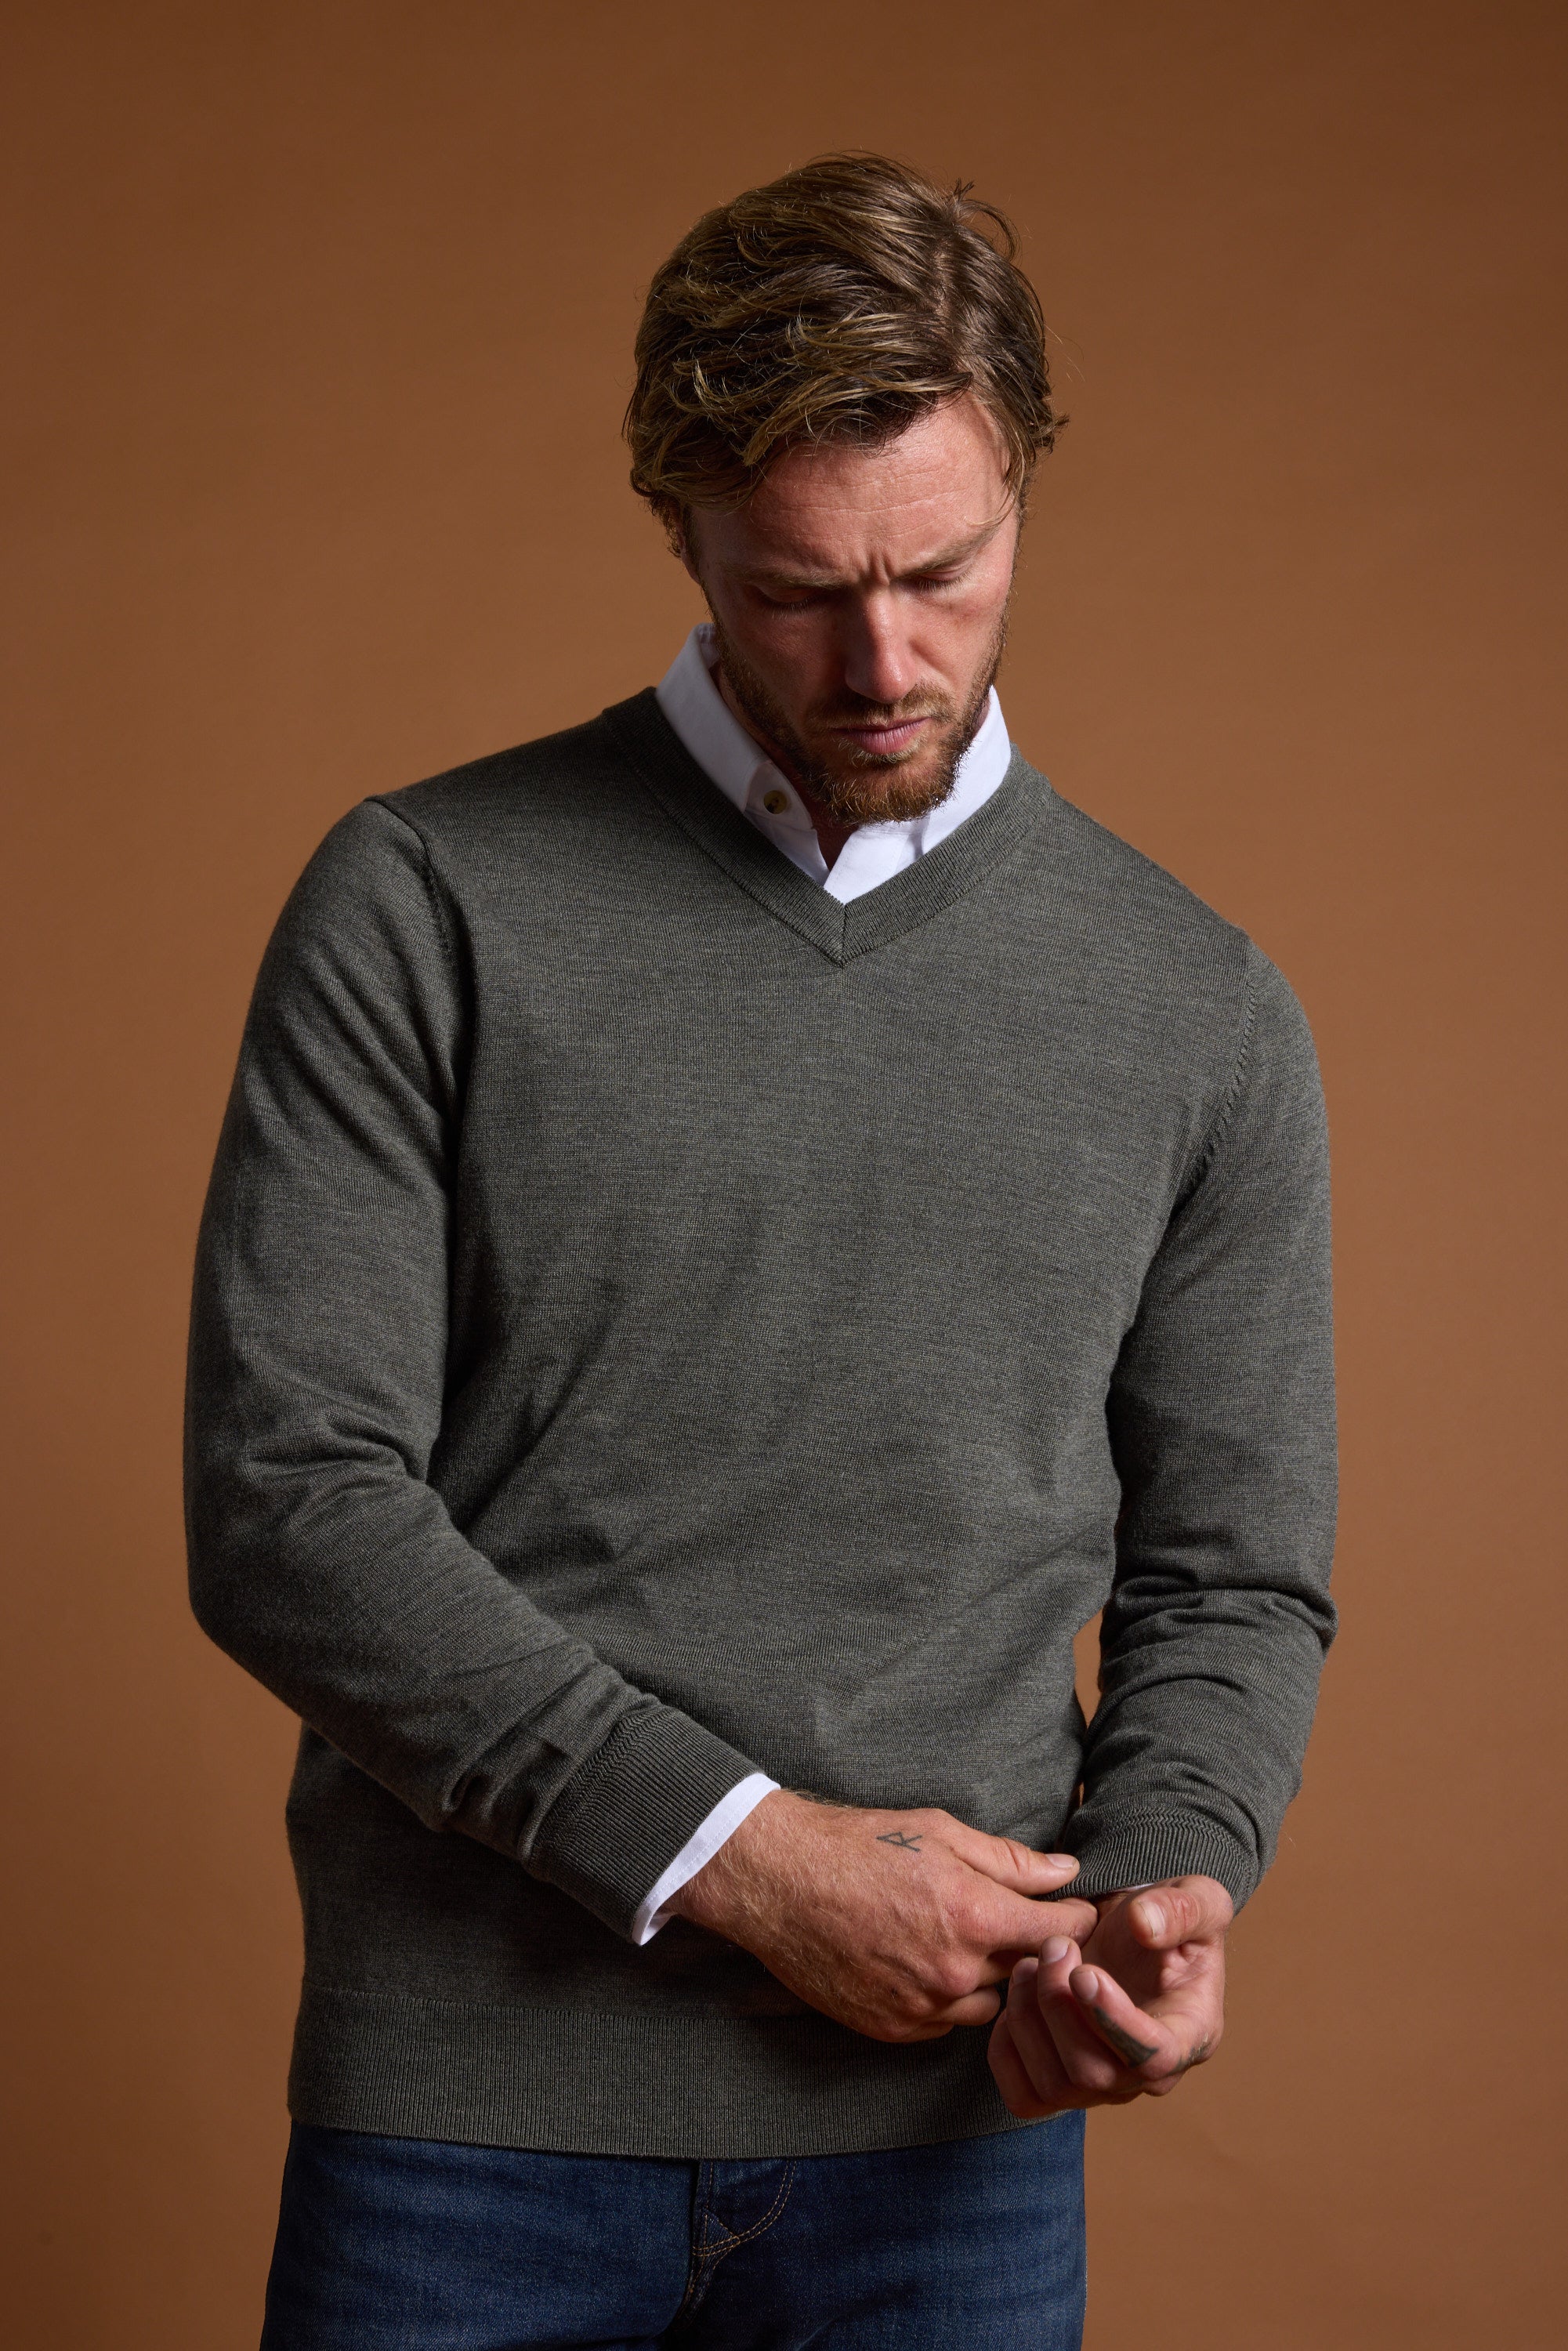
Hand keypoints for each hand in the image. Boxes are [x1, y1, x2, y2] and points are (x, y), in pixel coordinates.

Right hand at [669, 1790, 1097, 2042]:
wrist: (780, 1881)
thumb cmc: (860, 1844)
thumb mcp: (941, 1831)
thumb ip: (1010, 1860)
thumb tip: (1066, 1871)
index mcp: (975, 1916)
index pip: (1060, 1930)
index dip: (1076, 1916)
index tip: (1078, 1908)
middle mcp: (956, 1973)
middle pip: (1027, 1971)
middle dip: (1030, 1946)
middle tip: (1018, 1921)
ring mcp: (923, 2007)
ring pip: (989, 2005)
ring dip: (989, 1979)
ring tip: (964, 1942)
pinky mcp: (892, 2029)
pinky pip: (945, 2024)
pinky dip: (947, 1999)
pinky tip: (925, 1962)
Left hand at [988, 1873, 1231, 2116]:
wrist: (1130, 1930)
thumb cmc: (1167, 1917)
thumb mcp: (1197, 1896)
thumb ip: (1182, 1908)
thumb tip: (1145, 1926)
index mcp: (1190, 2034)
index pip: (1154, 2057)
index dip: (1113, 2020)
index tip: (1083, 1971)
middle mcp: (1148, 2074)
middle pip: (1094, 2074)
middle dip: (1060, 2006)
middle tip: (1053, 1946)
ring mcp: (1103, 2087)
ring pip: (1056, 2087)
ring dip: (1029, 2019)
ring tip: (1029, 1962)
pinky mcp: (1060, 2086)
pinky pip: (1024, 2095)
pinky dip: (1006, 2048)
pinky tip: (1017, 1997)